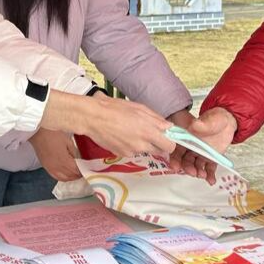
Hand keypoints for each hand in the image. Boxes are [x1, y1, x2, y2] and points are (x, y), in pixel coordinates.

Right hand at [30, 128, 81, 181]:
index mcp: (64, 160)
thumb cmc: (54, 134)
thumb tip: (79, 160)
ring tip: (76, 173)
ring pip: (63, 178)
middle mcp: (57, 167)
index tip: (88, 169)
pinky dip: (63, 177)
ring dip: (71, 177)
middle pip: (71, 176)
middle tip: (83, 170)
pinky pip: (55, 177)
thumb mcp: (68, 141)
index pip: (76, 170)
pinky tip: (66, 174)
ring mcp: (50, 168)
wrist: (38, 133)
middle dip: (78, 175)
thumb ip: (75, 153)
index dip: (83, 171)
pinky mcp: (45, 167)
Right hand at [41, 90, 172, 157]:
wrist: (93, 118)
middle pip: (159, 150)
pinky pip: (133, 151)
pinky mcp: (122, 154)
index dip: (170, 142)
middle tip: (149, 132)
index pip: (170, 146)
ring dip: (143, 143)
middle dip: (157, 143)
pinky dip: (132, 145)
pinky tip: (123, 135)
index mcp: (149, 131)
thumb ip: (156, 119)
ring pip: (145, 150)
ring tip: (131, 130)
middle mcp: (142, 145)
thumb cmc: (115, 109)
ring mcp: (132, 151)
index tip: (167, 137)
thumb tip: (168, 127)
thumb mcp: (139, 108)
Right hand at [170, 108, 237, 183]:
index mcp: (187, 138)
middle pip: (186, 160)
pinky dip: (209, 175)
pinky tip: (211, 180)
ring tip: (202, 175)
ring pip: (196, 166)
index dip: (175, 159)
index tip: (175, 166)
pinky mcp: (210, 158)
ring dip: (198, 172)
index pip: (177, 150)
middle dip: (187, 168)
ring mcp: (201, 154)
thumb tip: (195, 124)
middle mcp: (192, 147)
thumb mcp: (209, 120)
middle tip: (192, 172)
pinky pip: (208, 168)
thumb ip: (201, 124)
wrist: (228, 122)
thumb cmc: (215, 118)